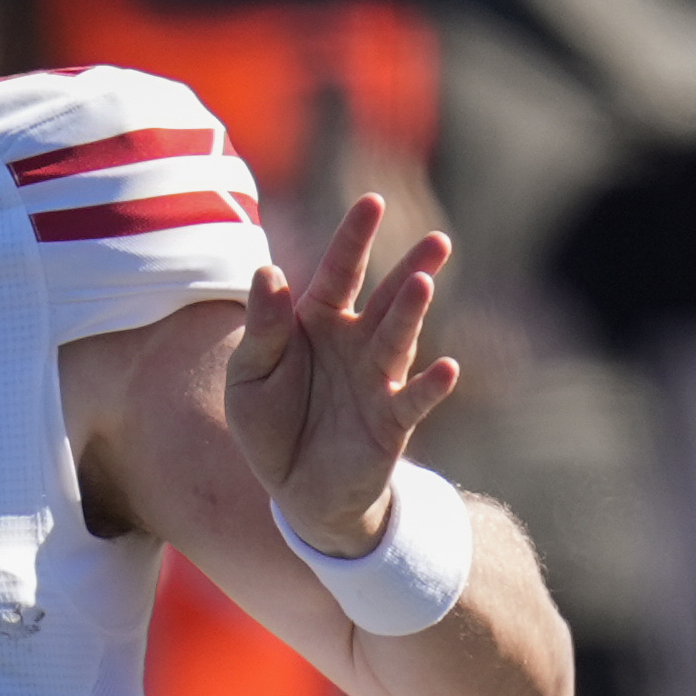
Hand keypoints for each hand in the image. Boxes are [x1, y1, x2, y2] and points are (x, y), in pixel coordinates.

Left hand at [223, 193, 460, 554]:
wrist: (294, 491)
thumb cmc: (271, 425)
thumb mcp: (249, 377)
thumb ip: (261, 328)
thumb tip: (268, 271)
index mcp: (319, 320)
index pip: (341, 271)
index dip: (355, 238)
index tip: (373, 204)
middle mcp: (357, 341)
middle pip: (387, 297)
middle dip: (411, 267)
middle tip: (439, 240)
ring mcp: (378, 379)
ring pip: (400, 338)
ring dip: (412, 312)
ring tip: (423, 283)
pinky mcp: (391, 421)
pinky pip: (414, 400)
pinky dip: (431, 386)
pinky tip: (447, 368)